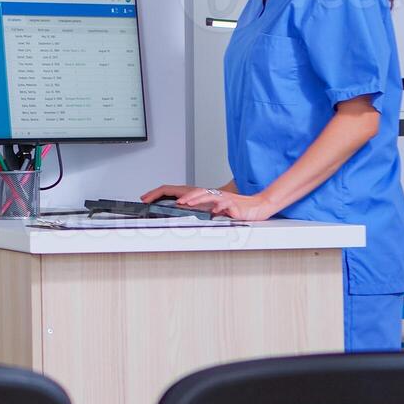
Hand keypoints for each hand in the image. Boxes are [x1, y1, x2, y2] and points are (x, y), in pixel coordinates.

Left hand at [141, 184, 275, 221]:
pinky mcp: (233, 204)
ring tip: (184, 203)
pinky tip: (213, 211)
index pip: (178, 191)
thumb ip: (199, 210)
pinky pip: (224, 205)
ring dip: (193, 199)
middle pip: (189, 191)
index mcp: (203, 195)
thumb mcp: (213, 210)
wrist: (258, 206)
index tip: (145, 198)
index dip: (160, 193)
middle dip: (173, 195)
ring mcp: (222, 198)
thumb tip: (180, 213)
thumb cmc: (236, 209)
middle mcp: (211, 194)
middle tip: (158, 200)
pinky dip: (218, 207)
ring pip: (205, 195)